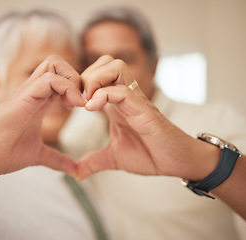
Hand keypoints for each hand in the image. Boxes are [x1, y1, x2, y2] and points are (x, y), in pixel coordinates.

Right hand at [0, 55, 85, 203]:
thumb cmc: (6, 153)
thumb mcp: (40, 155)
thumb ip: (58, 159)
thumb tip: (74, 170)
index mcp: (39, 101)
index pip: (61, 79)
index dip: (77, 88)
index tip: (84, 108)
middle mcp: (34, 92)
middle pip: (58, 64)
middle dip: (77, 78)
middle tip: (82, 101)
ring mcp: (28, 91)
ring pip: (54, 63)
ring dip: (72, 80)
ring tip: (78, 103)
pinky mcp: (24, 95)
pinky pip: (50, 78)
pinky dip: (67, 88)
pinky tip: (73, 107)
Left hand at [77, 55, 218, 180]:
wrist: (177, 163)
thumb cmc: (150, 155)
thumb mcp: (113, 158)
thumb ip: (94, 161)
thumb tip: (76, 173)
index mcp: (116, 104)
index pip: (97, 74)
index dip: (79, 83)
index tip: (68, 104)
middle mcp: (125, 96)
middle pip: (105, 61)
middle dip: (85, 76)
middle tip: (77, 100)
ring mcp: (135, 100)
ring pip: (114, 66)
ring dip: (94, 80)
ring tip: (86, 102)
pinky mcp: (143, 110)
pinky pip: (122, 91)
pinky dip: (104, 95)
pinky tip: (92, 109)